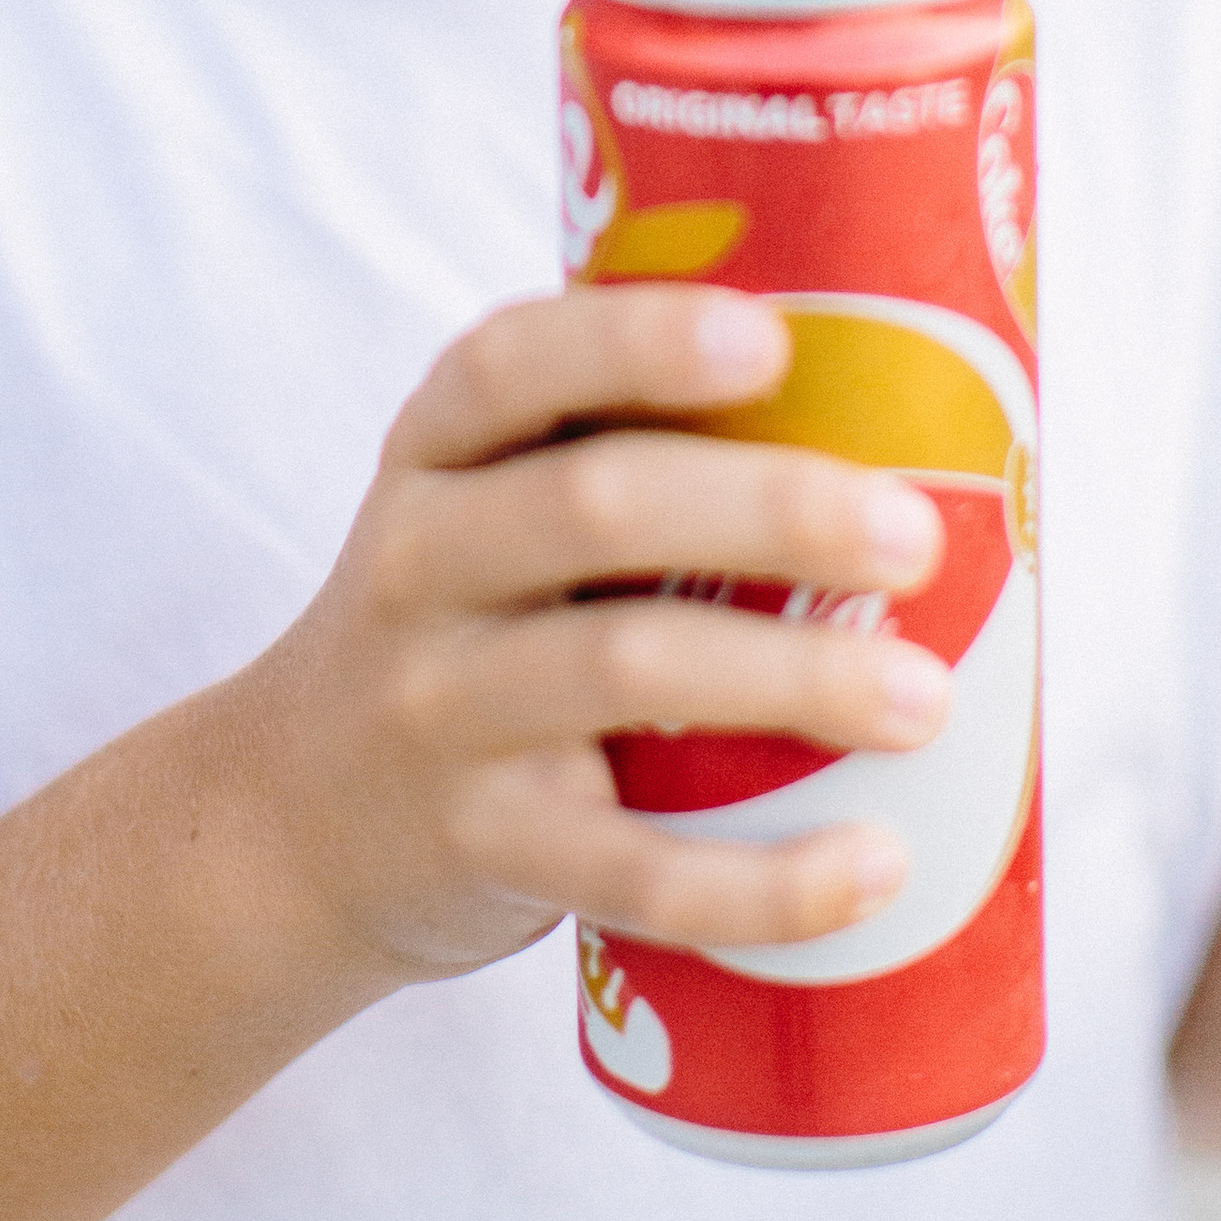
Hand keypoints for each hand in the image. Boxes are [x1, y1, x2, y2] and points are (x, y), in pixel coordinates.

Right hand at [232, 283, 949, 986]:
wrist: (298, 816)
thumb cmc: (468, 620)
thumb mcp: (483, 507)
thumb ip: (621, 445)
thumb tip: (901, 395)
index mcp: (438, 452)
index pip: (511, 365)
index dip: (637, 342)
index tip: (771, 340)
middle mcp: (420, 563)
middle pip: (591, 506)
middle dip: (765, 508)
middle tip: (911, 534)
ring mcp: (443, 710)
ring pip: (619, 673)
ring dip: (789, 677)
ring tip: (923, 698)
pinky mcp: (485, 848)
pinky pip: (633, 871)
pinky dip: (763, 880)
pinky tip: (874, 867)